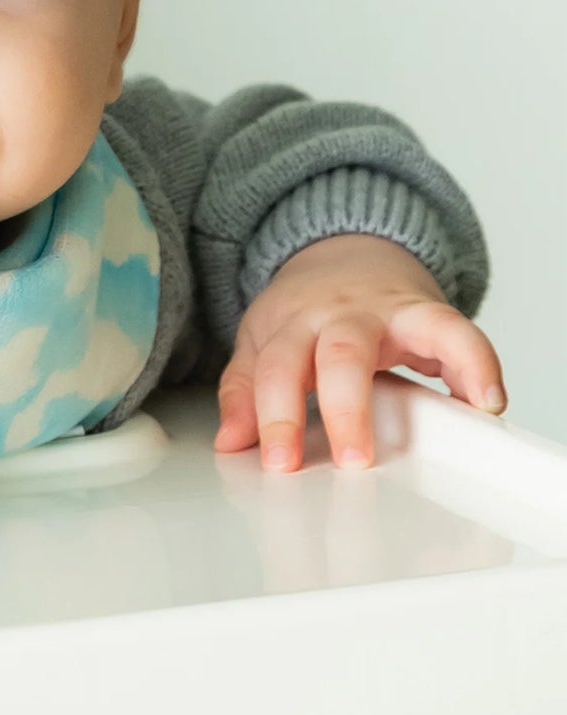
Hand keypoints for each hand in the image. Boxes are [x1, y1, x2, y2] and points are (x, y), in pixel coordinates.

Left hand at [213, 233, 505, 471]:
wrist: (344, 251)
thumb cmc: (302, 308)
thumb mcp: (261, 340)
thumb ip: (246, 390)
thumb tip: (230, 444)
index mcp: (290, 326)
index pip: (274, 370)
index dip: (273, 418)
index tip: (278, 463)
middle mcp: (337, 315)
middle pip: (337, 355)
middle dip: (344, 411)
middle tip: (350, 463)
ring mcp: (385, 312)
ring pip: (397, 340)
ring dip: (430, 387)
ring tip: (426, 441)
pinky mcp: (428, 313)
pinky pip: (457, 331)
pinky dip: (477, 364)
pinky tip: (484, 402)